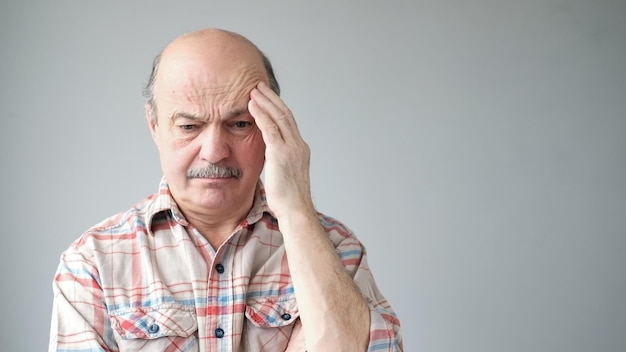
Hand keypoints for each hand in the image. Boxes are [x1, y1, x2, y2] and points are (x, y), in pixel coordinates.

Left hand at [248, 81, 314, 217]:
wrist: (296, 211)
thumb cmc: (289, 200)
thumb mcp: (284, 176)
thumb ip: (278, 163)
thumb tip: (269, 160)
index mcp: (300, 149)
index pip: (289, 122)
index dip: (277, 108)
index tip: (266, 98)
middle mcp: (298, 145)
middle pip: (285, 114)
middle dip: (271, 98)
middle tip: (258, 86)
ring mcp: (291, 148)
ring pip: (278, 117)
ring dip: (265, 101)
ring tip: (252, 90)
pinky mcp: (280, 153)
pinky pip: (269, 128)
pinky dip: (261, 114)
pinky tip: (251, 105)